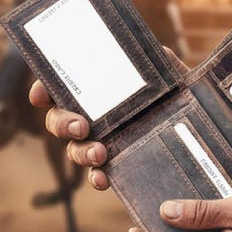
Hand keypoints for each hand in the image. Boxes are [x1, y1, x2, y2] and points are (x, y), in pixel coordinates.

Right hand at [28, 48, 188, 190]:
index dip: (43, 90)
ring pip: (74, 148)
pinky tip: (103, 178)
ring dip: (81, 152)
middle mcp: (90, 114)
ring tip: (99, 153)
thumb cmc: (172, 91)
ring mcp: (99, 140)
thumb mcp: (168, 73)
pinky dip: (95, 177)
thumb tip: (160, 53)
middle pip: (59, 120)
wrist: (191, 121)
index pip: (59, 86)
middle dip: (63, 123)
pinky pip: (95, 173)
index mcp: (95, 88)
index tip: (40, 95)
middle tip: (81, 126)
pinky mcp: (113, 163)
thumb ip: (161, 62)